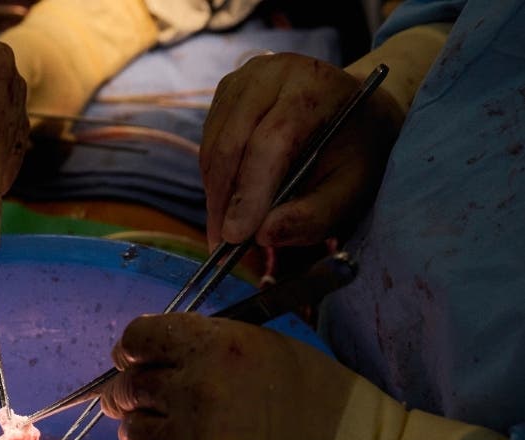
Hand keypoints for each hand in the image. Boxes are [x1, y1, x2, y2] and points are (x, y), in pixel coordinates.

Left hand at [100, 312, 353, 439]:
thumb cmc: (328, 405)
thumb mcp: (271, 350)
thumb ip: (209, 348)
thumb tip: (152, 359)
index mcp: (218, 348)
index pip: (138, 339)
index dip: (132, 353)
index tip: (135, 364)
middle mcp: (198, 392)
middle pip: (127, 390)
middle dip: (131, 397)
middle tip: (150, 407)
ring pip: (134, 437)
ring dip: (151, 439)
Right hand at [200, 53, 402, 251]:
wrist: (351, 109)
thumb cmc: (354, 151)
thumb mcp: (350, 189)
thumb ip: (313, 216)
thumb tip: (262, 235)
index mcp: (314, 86)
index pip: (270, 142)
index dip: (250, 192)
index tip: (235, 237)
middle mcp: (272, 73)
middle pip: (232, 144)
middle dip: (224, 201)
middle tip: (222, 245)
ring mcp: (242, 79)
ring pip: (213, 148)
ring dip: (215, 195)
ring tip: (226, 229)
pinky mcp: (225, 94)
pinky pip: (208, 145)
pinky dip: (214, 180)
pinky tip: (230, 201)